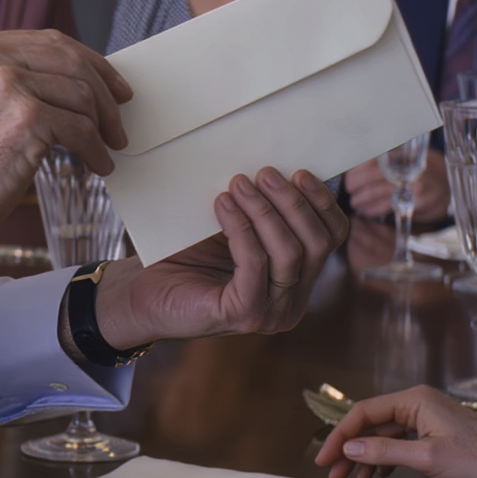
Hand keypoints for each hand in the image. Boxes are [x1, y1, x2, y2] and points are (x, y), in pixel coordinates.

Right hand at [0, 29, 129, 268]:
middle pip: (75, 64)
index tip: (115, 86)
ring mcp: (7, 85)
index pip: (53, 42)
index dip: (93, 63)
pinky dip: (96, 151)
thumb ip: (16, 78)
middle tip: (119, 123)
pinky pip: (82, 130)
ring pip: (83, 97)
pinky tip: (96, 166)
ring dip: (103, 128)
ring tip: (106, 150)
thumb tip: (81, 82)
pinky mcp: (26, 119)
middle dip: (106, 95)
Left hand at [92, 168, 349, 347]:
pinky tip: (223, 205)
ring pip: (290, 253)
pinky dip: (242, 228)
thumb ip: (263, 208)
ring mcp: (272, 313)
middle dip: (294, 202)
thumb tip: (282, 163)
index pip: (333, 237)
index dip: (322, 201)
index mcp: (299, 280)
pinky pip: (256, 263)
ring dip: (266, 210)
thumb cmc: (190, 256)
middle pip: (319, 244)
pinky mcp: (244, 314)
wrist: (143, 293)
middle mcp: (293, 302)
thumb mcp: (238, 227)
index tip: (299, 170)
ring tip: (238, 184)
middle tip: (265, 172)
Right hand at [315, 384, 476, 477]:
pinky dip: (384, 457)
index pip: (364, 412)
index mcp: (413, 400)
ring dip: (365, 455)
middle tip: (331, 474)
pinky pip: (398, 441)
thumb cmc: (476, 457)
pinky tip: (376, 474)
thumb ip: (385, 451)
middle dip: (349, 447)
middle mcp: (416, 403)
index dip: (340, 435)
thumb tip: (350, 447)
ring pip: (383, 434)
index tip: (323, 459)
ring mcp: (424, 418)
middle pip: (371, 423)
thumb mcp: (426, 457)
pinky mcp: (432, 433)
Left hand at [343, 149, 449, 224]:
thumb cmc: (422, 172)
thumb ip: (387, 159)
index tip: (347, 175)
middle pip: (371, 175)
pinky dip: (372, 210)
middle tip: (349, 189)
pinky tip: (366, 211)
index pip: (373, 158)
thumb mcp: (409, 159)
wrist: (448, 187)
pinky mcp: (417, 201)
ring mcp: (414, 184)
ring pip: (376, 192)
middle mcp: (408, 166)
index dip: (357, 168)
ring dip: (361, 200)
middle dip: (355, 184)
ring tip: (355, 203)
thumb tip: (355, 165)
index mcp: (403, 152)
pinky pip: (387, 206)